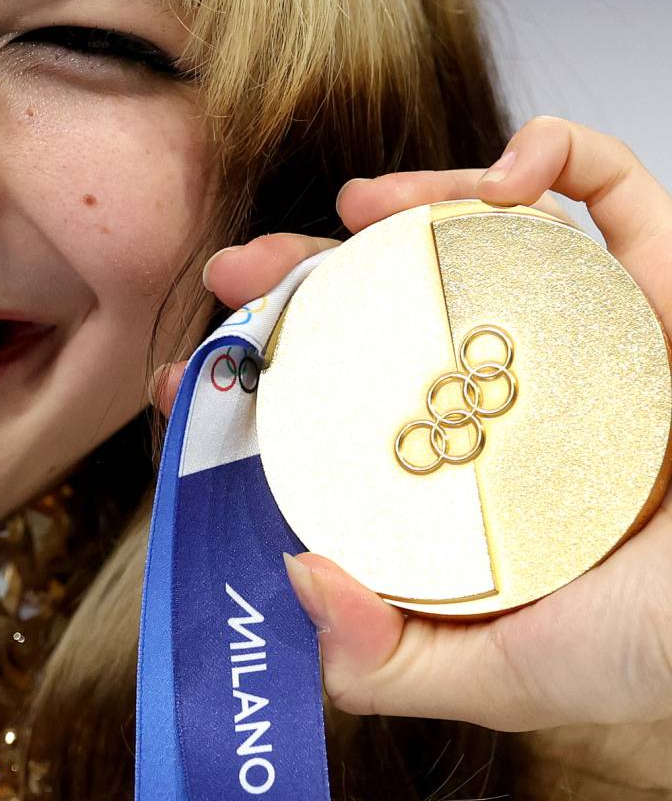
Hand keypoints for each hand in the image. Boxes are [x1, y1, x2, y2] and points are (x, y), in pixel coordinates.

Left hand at [154, 115, 671, 733]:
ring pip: (478, 233)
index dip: (264, 378)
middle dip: (300, 277)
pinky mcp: (667, 276)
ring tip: (357, 202)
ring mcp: (589, 326)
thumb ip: (401, 658)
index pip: (344, 402)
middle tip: (237, 270)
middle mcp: (523, 389)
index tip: (196, 368)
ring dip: (408, 200)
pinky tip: (511, 170)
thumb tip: (297, 579)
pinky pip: (611, 189)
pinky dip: (560, 152)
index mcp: (479, 466)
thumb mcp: (521, 667)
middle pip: (390, 304)